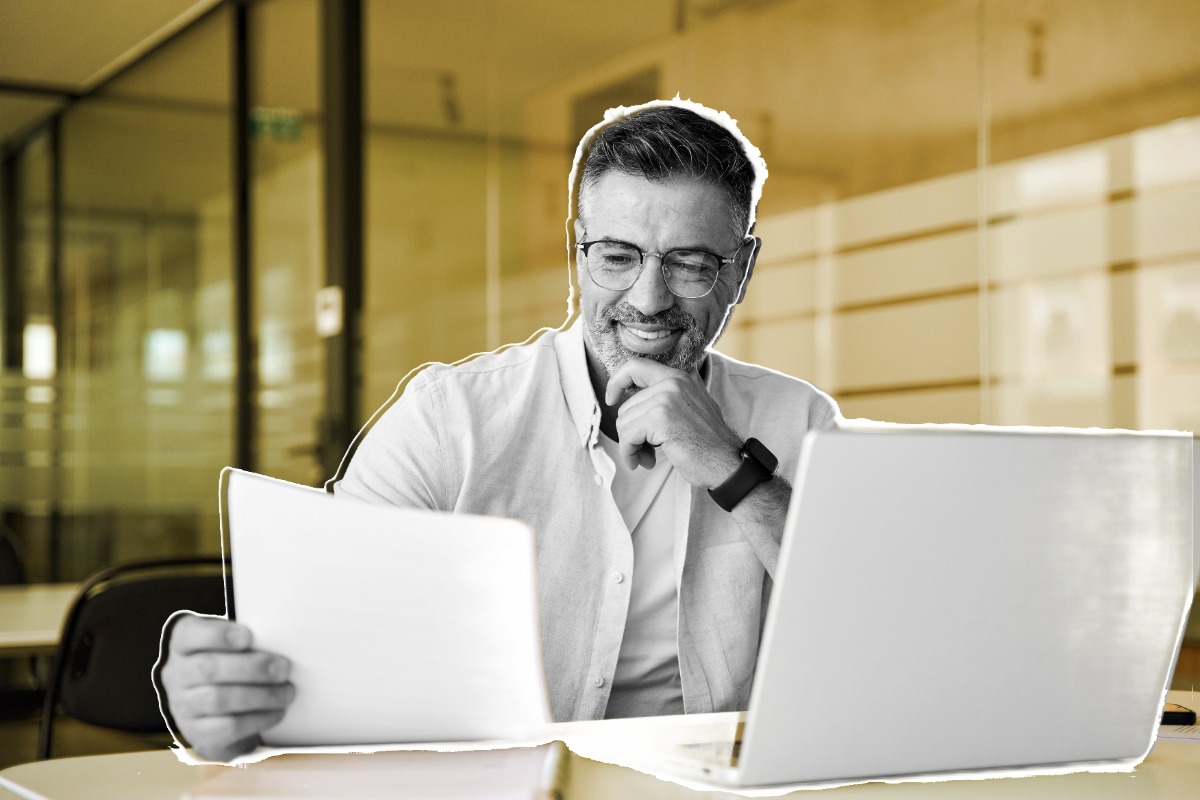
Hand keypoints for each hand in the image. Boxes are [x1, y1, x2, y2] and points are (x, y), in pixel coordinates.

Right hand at [157, 613, 293, 761]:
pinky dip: (257, 719)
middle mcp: (177, 675)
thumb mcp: (231, 645)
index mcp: (183, 644)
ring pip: (218, 700)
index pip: (189, 634)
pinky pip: (227, 728)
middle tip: (283, 669)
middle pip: (208, 669)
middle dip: (251, 668)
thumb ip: (247, 641)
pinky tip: (277, 712)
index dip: (217, 635)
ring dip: (260, 696)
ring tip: (286, 692)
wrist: (215, 712)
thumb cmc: (231, 665)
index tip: (248, 637)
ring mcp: (184, 707)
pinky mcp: (199, 735)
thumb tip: (280, 641)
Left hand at [605, 357, 742, 488]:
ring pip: (624, 422)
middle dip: (630, 432)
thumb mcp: (690, 407)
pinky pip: (627, 436)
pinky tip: (645, 462)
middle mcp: (672, 382)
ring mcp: (667, 398)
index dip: (617, 382)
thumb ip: (665, 397)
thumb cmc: (708, 443)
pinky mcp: (661, 419)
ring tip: (648, 457)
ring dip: (631, 446)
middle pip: (626, 406)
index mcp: (678, 377)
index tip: (611, 399)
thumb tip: (629, 400)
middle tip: (645, 450)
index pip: (634, 366)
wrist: (728, 463)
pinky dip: (630, 453)